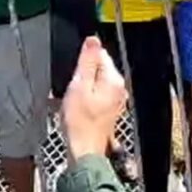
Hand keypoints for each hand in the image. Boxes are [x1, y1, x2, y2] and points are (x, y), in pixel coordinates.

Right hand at [61, 37, 127, 161]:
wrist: (84, 151)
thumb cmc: (80, 122)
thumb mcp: (79, 86)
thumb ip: (87, 61)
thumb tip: (93, 40)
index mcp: (114, 79)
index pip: (100, 54)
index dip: (83, 62)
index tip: (75, 76)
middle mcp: (119, 88)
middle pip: (98, 69)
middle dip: (82, 76)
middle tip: (73, 91)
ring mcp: (115, 100)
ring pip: (95, 82)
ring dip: (82, 88)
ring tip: (74, 103)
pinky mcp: (109, 110)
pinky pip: (95, 95)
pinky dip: (85, 99)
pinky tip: (77, 110)